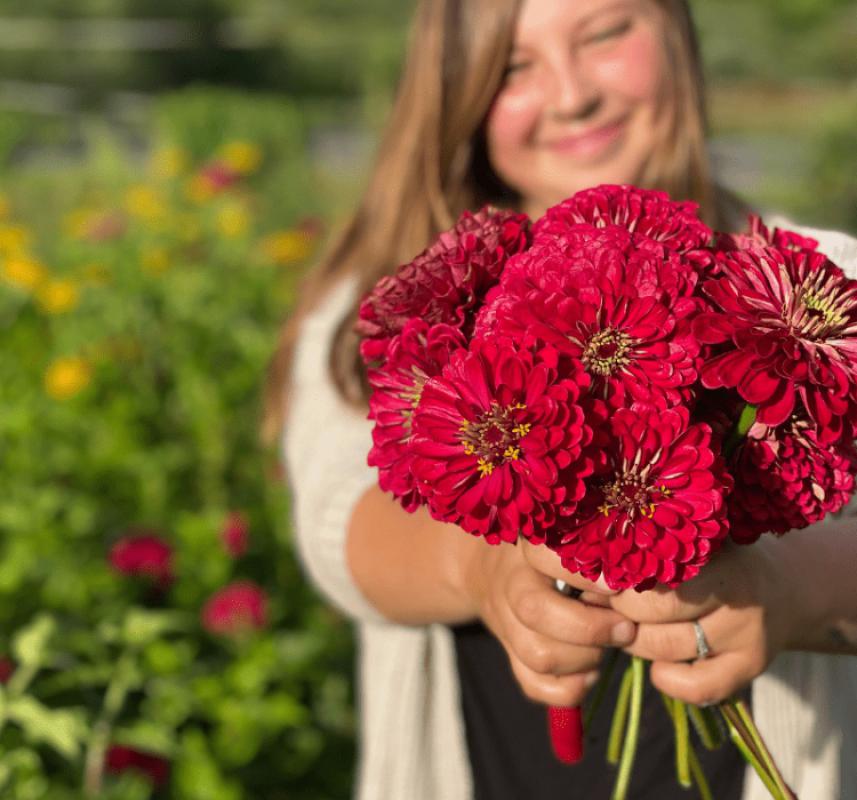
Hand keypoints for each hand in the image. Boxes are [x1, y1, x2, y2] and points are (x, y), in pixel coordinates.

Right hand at [462, 538, 636, 706]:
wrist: (494, 570)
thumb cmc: (552, 553)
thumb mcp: (570, 539)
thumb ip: (600, 552)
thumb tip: (642, 577)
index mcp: (529, 550)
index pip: (541, 555)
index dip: (580, 574)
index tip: (616, 586)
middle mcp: (512, 584)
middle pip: (535, 611)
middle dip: (589, 629)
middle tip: (626, 629)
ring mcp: (506, 623)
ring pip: (538, 654)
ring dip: (584, 660)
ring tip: (608, 648)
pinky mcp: (511, 657)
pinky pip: (534, 685)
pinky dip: (569, 689)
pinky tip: (589, 673)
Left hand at [608, 538, 805, 705]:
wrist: (785, 586)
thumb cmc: (715, 559)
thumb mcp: (688, 544)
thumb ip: (645, 553)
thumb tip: (583, 565)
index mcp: (712, 554)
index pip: (649, 570)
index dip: (612, 578)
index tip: (592, 577)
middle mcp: (734, 593)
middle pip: (654, 610)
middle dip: (619, 612)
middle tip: (603, 606)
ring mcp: (746, 633)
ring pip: (667, 648)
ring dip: (635, 643)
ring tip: (627, 629)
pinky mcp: (751, 666)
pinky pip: (698, 686)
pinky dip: (669, 681)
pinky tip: (659, 668)